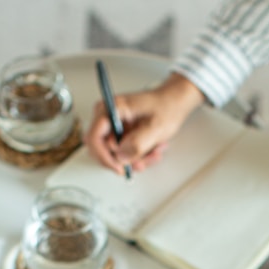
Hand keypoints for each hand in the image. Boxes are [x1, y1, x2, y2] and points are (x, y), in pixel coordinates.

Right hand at [85, 73, 204, 174]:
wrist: (173, 102)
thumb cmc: (166, 106)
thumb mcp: (156, 127)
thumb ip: (137, 143)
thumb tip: (121, 157)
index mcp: (112, 108)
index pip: (94, 138)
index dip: (105, 157)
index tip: (120, 167)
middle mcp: (107, 116)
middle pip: (101, 150)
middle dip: (123, 160)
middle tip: (142, 161)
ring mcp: (112, 126)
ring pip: (114, 155)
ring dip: (135, 159)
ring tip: (154, 152)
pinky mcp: (119, 134)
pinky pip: (122, 153)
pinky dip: (137, 156)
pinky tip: (151, 150)